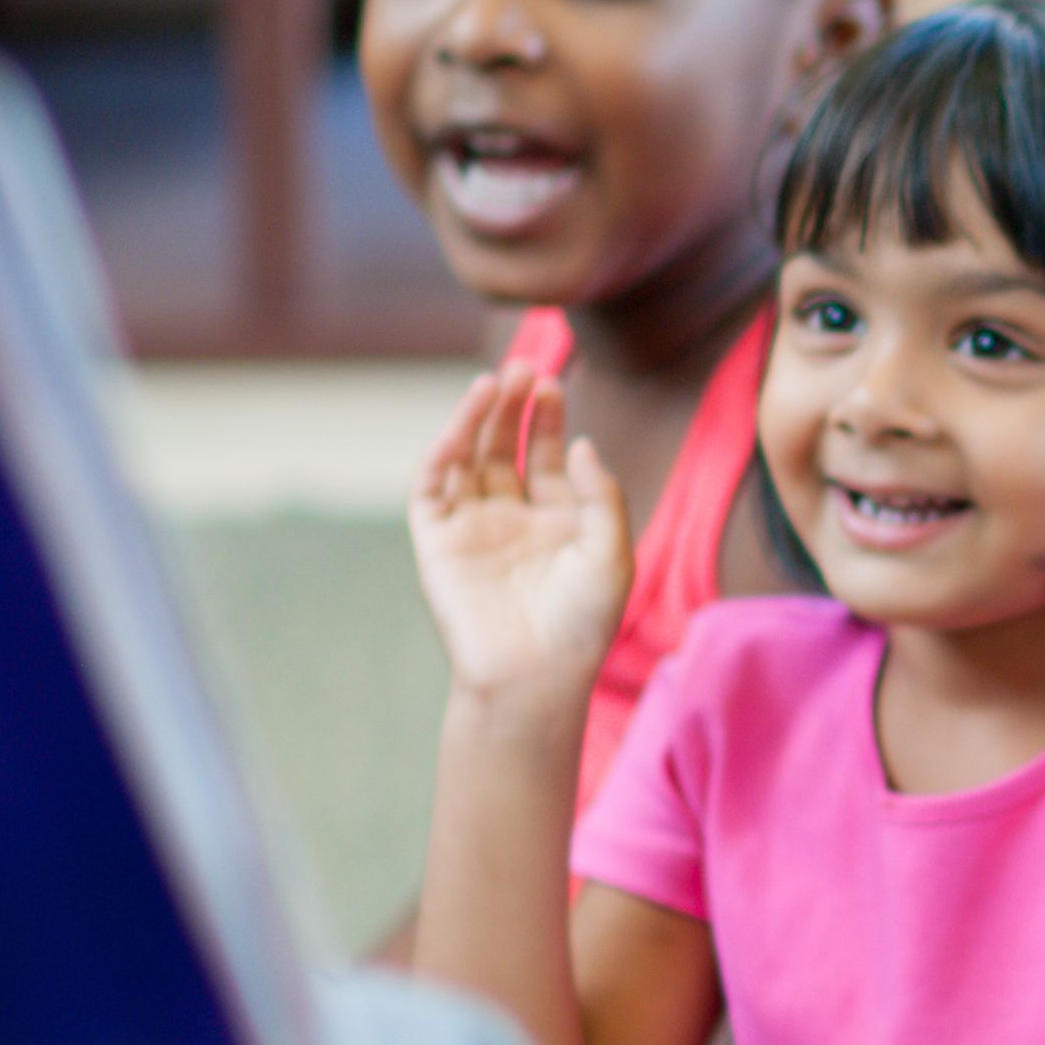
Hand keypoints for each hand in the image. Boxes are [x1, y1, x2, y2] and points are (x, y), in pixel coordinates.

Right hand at [408, 368, 629, 705]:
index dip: (548, 419)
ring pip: (468, 460)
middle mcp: (512, 520)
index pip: (546, 456)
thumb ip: (601, 495)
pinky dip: (442, 455)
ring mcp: (473, 529)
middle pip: (505, 449)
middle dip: (512, 408)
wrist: (535, 676)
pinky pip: (433, 489)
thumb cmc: (582, 624)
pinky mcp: (437, 544)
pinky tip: (460, 427)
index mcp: (557, 522)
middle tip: (522, 368)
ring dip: (476, 420)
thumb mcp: (611, 552)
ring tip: (494, 381)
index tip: (554, 384)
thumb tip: (580, 443)